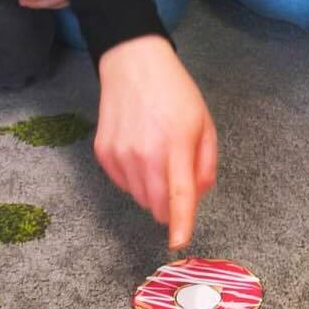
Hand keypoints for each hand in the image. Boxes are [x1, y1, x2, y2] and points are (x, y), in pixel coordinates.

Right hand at [96, 37, 217, 248]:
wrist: (133, 65)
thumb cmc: (175, 93)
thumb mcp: (204, 124)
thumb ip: (205, 164)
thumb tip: (197, 197)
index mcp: (176, 145)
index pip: (179, 195)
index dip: (180, 223)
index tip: (179, 242)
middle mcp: (144, 154)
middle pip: (156, 205)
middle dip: (170, 204)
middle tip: (177, 176)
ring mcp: (120, 155)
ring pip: (139, 197)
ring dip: (152, 189)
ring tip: (158, 155)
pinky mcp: (103, 154)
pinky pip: (122, 183)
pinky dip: (134, 177)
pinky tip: (140, 151)